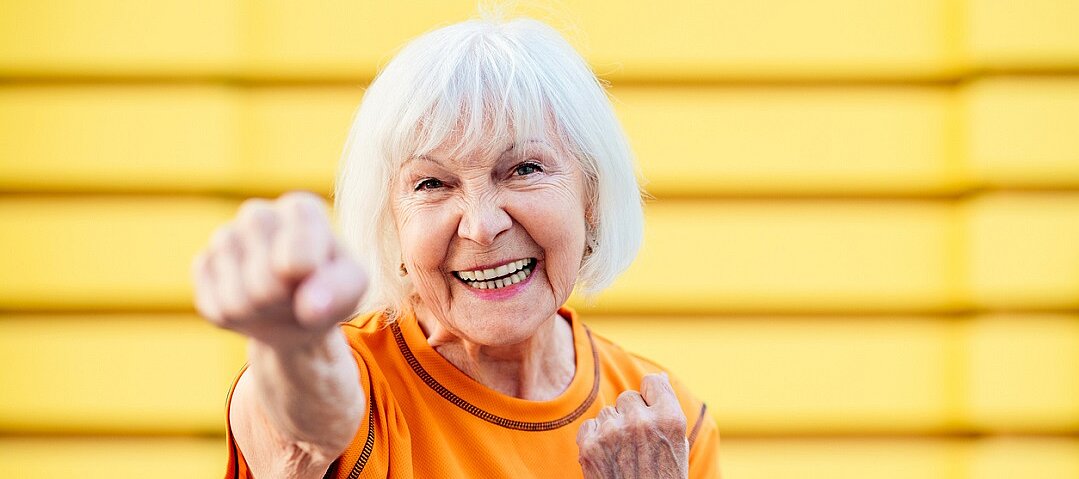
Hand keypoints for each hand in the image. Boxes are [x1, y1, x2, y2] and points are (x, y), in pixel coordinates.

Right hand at [191, 191, 367, 349]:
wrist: (297, 307)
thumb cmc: (330, 287)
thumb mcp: (352, 287)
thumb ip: (341, 290)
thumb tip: (311, 307)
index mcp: (301, 209)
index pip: (297, 259)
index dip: (306, 283)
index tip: (315, 277)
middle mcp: (258, 214)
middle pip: (264, 285)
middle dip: (284, 303)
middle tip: (295, 294)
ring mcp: (225, 237)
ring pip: (237, 301)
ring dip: (260, 314)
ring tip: (276, 301)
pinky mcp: (203, 263)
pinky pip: (215, 308)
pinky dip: (236, 320)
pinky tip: (251, 304)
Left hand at [576, 373, 688, 478]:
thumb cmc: (663, 478)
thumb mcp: (676, 445)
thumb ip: (667, 409)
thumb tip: (658, 377)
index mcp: (670, 418)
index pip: (652, 381)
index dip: (651, 398)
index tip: (652, 417)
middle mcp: (641, 421)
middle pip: (628, 398)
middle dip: (631, 416)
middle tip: (638, 445)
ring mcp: (613, 432)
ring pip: (608, 413)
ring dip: (613, 429)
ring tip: (625, 456)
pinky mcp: (590, 445)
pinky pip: (590, 426)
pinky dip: (596, 440)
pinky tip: (609, 460)